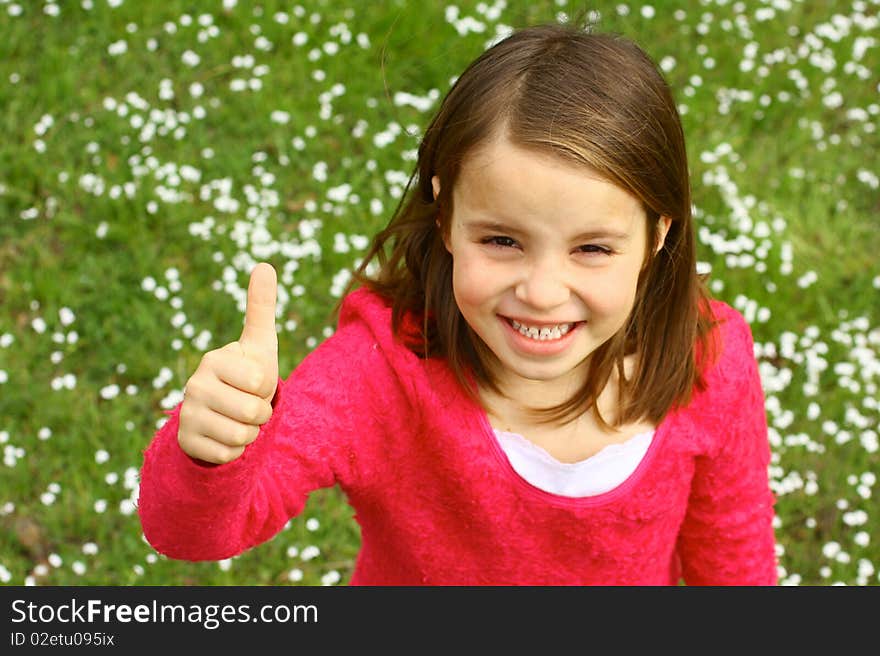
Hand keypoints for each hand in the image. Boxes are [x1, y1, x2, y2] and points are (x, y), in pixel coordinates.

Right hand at [177, 263, 278, 463]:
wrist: (225, 413)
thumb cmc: (247, 375)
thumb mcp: (260, 343)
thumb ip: (261, 306)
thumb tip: (265, 264)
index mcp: (215, 359)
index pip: (261, 382)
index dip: (267, 387)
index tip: (254, 382)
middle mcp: (194, 385)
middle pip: (253, 411)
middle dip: (261, 413)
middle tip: (248, 404)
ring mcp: (187, 414)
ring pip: (242, 436)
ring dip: (250, 433)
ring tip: (238, 419)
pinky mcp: (186, 442)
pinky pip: (229, 455)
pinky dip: (235, 451)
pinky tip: (224, 437)